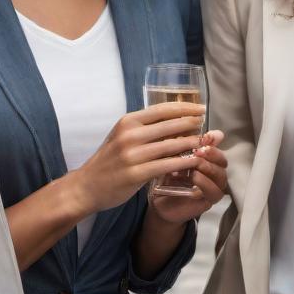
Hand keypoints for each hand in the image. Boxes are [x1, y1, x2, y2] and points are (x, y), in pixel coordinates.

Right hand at [69, 103, 205, 215]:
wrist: (87, 186)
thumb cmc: (109, 161)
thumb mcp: (123, 137)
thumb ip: (144, 129)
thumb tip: (175, 121)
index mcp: (128, 121)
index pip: (162, 109)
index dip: (185, 107)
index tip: (201, 107)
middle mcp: (130, 135)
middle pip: (170, 125)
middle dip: (192, 123)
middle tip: (207, 124)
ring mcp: (132, 155)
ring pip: (171, 145)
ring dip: (192, 143)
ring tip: (205, 142)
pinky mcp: (136, 174)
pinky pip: (166, 165)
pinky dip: (183, 162)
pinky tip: (195, 161)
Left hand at [148, 130, 227, 224]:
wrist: (158, 202)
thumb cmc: (165, 176)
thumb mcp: (171, 156)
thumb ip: (183, 142)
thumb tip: (191, 128)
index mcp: (206, 159)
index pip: (217, 147)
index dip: (212, 141)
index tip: (203, 136)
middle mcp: (213, 173)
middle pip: (222, 160)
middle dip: (212, 153)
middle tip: (199, 149)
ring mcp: (213, 187)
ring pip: (221, 175)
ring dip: (208, 167)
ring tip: (196, 163)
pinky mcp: (209, 202)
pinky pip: (214, 191)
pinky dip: (205, 183)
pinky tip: (195, 176)